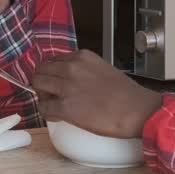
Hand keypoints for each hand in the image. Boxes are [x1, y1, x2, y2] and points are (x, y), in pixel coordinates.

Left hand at [32, 50, 161, 138]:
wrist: (137, 110)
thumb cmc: (125, 94)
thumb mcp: (102, 68)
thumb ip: (84, 69)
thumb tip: (70, 79)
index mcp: (81, 57)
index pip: (52, 61)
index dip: (51, 73)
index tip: (54, 82)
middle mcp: (71, 68)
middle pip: (40, 71)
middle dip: (42, 83)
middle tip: (50, 94)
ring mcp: (67, 87)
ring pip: (37, 86)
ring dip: (42, 96)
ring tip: (53, 105)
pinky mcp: (66, 108)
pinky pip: (44, 108)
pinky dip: (47, 112)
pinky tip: (57, 116)